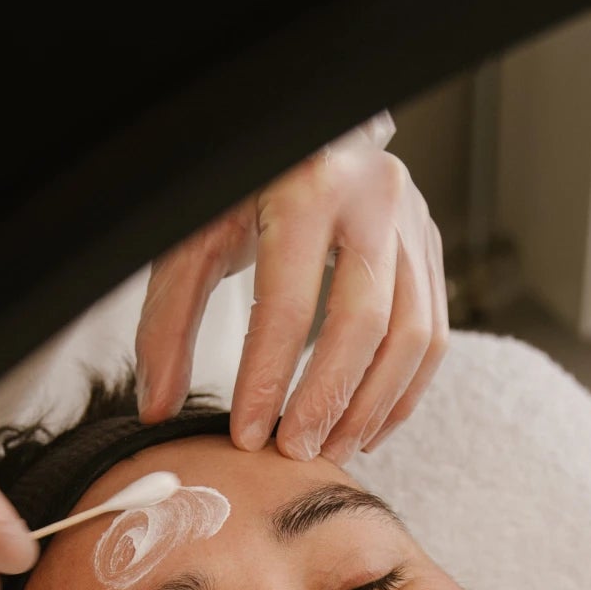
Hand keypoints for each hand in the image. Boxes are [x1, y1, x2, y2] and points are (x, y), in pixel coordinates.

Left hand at [135, 114, 448, 464]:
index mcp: (306, 187)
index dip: (267, 380)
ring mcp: (412, 221)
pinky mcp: (429, 246)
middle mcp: (372, 198)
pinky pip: (433, 335)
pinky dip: (401, 392)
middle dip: (326, 402)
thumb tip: (158, 407)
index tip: (247, 435)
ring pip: (411, 336)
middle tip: (294, 453)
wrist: (300, 136)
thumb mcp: (193, 239)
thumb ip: (168, 322)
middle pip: (363, 325)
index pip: (290, 304)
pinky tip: (365, 427)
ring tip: (330, 450)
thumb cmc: (241, 189)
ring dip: (371, 407)